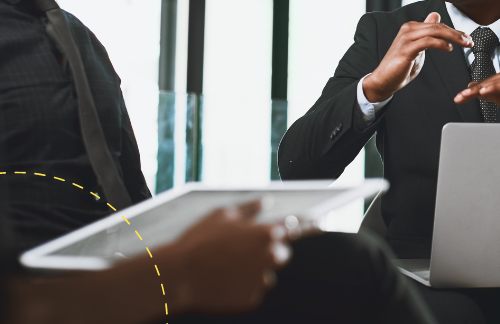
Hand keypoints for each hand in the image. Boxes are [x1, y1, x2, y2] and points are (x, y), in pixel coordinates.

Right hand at [158, 199, 299, 313]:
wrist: (179, 275)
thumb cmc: (199, 241)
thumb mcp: (223, 215)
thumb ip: (250, 208)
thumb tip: (266, 201)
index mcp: (266, 233)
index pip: (298, 227)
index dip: (310, 224)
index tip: (320, 223)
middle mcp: (270, 257)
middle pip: (282, 254)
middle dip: (268, 252)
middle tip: (243, 252)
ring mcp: (262, 280)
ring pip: (267, 274)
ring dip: (254, 271)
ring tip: (226, 267)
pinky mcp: (252, 299)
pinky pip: (253, 291)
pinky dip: (243, 287)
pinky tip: (224, 280)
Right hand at [365, 13, 472, 102]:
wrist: (383, 81)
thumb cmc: (401, 66)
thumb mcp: (417, 47)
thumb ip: (427, 34)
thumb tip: (435, 16)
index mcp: (412, 28)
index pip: (437, 25)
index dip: (454, 30)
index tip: (466, 38)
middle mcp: (409, 29)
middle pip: (438, 26)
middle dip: (457, 33)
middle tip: (470, 41)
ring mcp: (407, 38)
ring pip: (435, 31)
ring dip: (453, 37)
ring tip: (465, 44)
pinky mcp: (406, 49)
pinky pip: (427, 42)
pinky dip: (440, 44)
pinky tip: (449, 49)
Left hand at [454, 66, 499, 122]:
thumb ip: (492, 95)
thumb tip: (475, 90)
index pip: (486, 83)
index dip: (472, 90)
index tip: (458, 98)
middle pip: (488, 82)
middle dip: (472, 91)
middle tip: (459, 98)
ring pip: (495, 83)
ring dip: (480, 89)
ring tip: (467, 95)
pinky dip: (496, 88)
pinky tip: (486, 91)